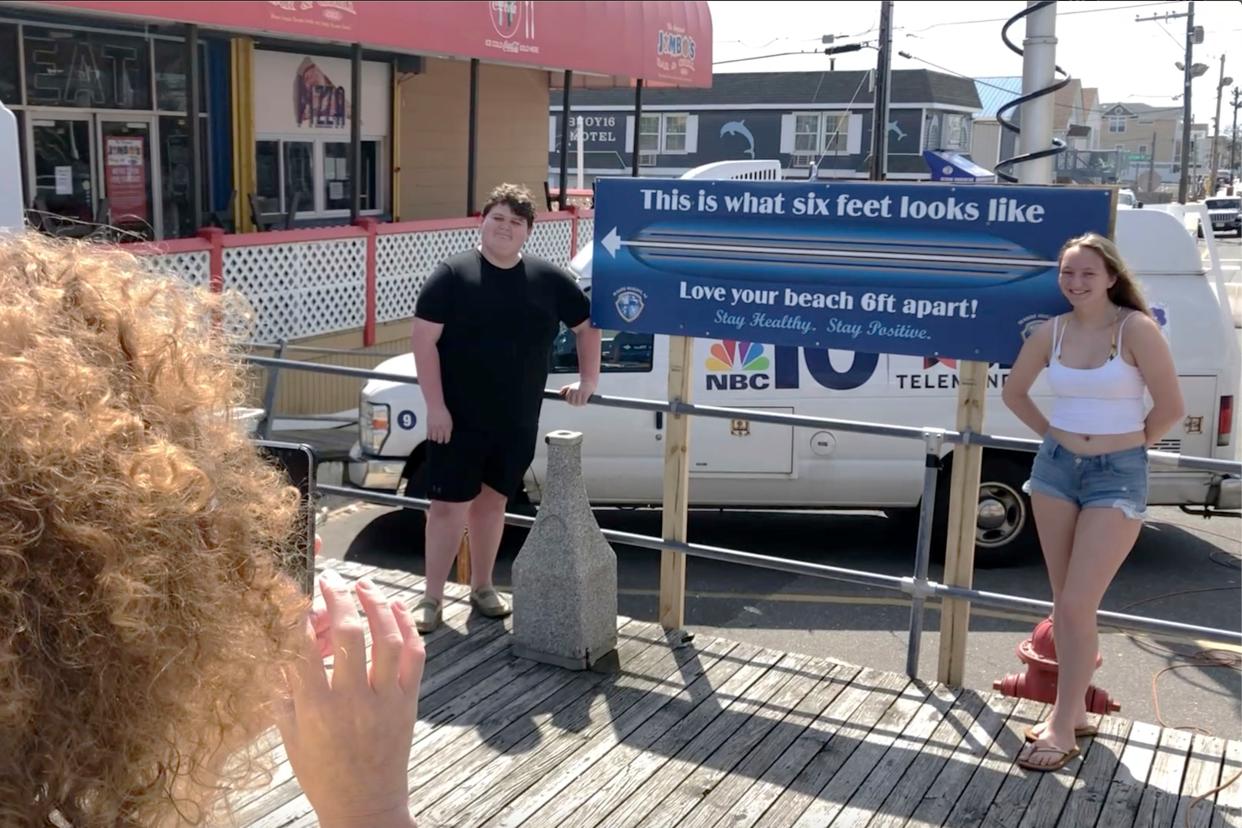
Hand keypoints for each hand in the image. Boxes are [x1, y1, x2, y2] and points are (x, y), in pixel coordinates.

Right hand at [275, 570, 424, 827]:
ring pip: (387, 639)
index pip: (303, 650)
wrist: (365, 808)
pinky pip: (415, 657)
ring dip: (377, 604)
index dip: (299, 616)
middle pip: (350, 635)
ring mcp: (385, 701)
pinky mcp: (409, 702)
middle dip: (339, 599)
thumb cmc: (321, 774)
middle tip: (332, 581)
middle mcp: (353, 701)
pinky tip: (397, 608)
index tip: (297, 597)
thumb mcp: (290, 737)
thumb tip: (278, 649)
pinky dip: (409, 627)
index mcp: (316, 710)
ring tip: (365, 584)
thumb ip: (283, 693)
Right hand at [426, 404, 452, 443]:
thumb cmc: (443, 413)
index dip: (446, 440)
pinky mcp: (429, 426)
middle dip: (440, 441)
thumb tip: (447, 436)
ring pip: (434, 438)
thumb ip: (448, 428)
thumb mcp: (449, 421)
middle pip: (440, 439)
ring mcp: (434, 427)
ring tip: (435, 438)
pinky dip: (430, 437)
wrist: (435, 407)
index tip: (445, 441)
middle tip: (440, 440)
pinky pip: (428, 435)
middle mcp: (440, 428)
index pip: (447, 437)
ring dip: (435, 439)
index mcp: (447, 426)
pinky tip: (431, 436)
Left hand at [558, 377, 596, 406]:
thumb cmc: (580, 384)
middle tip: (578, 404)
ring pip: (578, 403)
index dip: (571, 402)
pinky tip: (585, 402)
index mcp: (570, 390)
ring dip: (580, 404)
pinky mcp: (585, 394)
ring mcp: (580, 393)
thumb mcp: (571, 385)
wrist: (589, 380)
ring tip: (582, 403)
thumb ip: (564, 388)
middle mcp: (574, 391)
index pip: (568, 400)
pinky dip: (584, 403)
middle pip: (572, 402)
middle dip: (575, 404)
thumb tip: (560, 394)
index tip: (574, 403)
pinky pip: (583, 402)